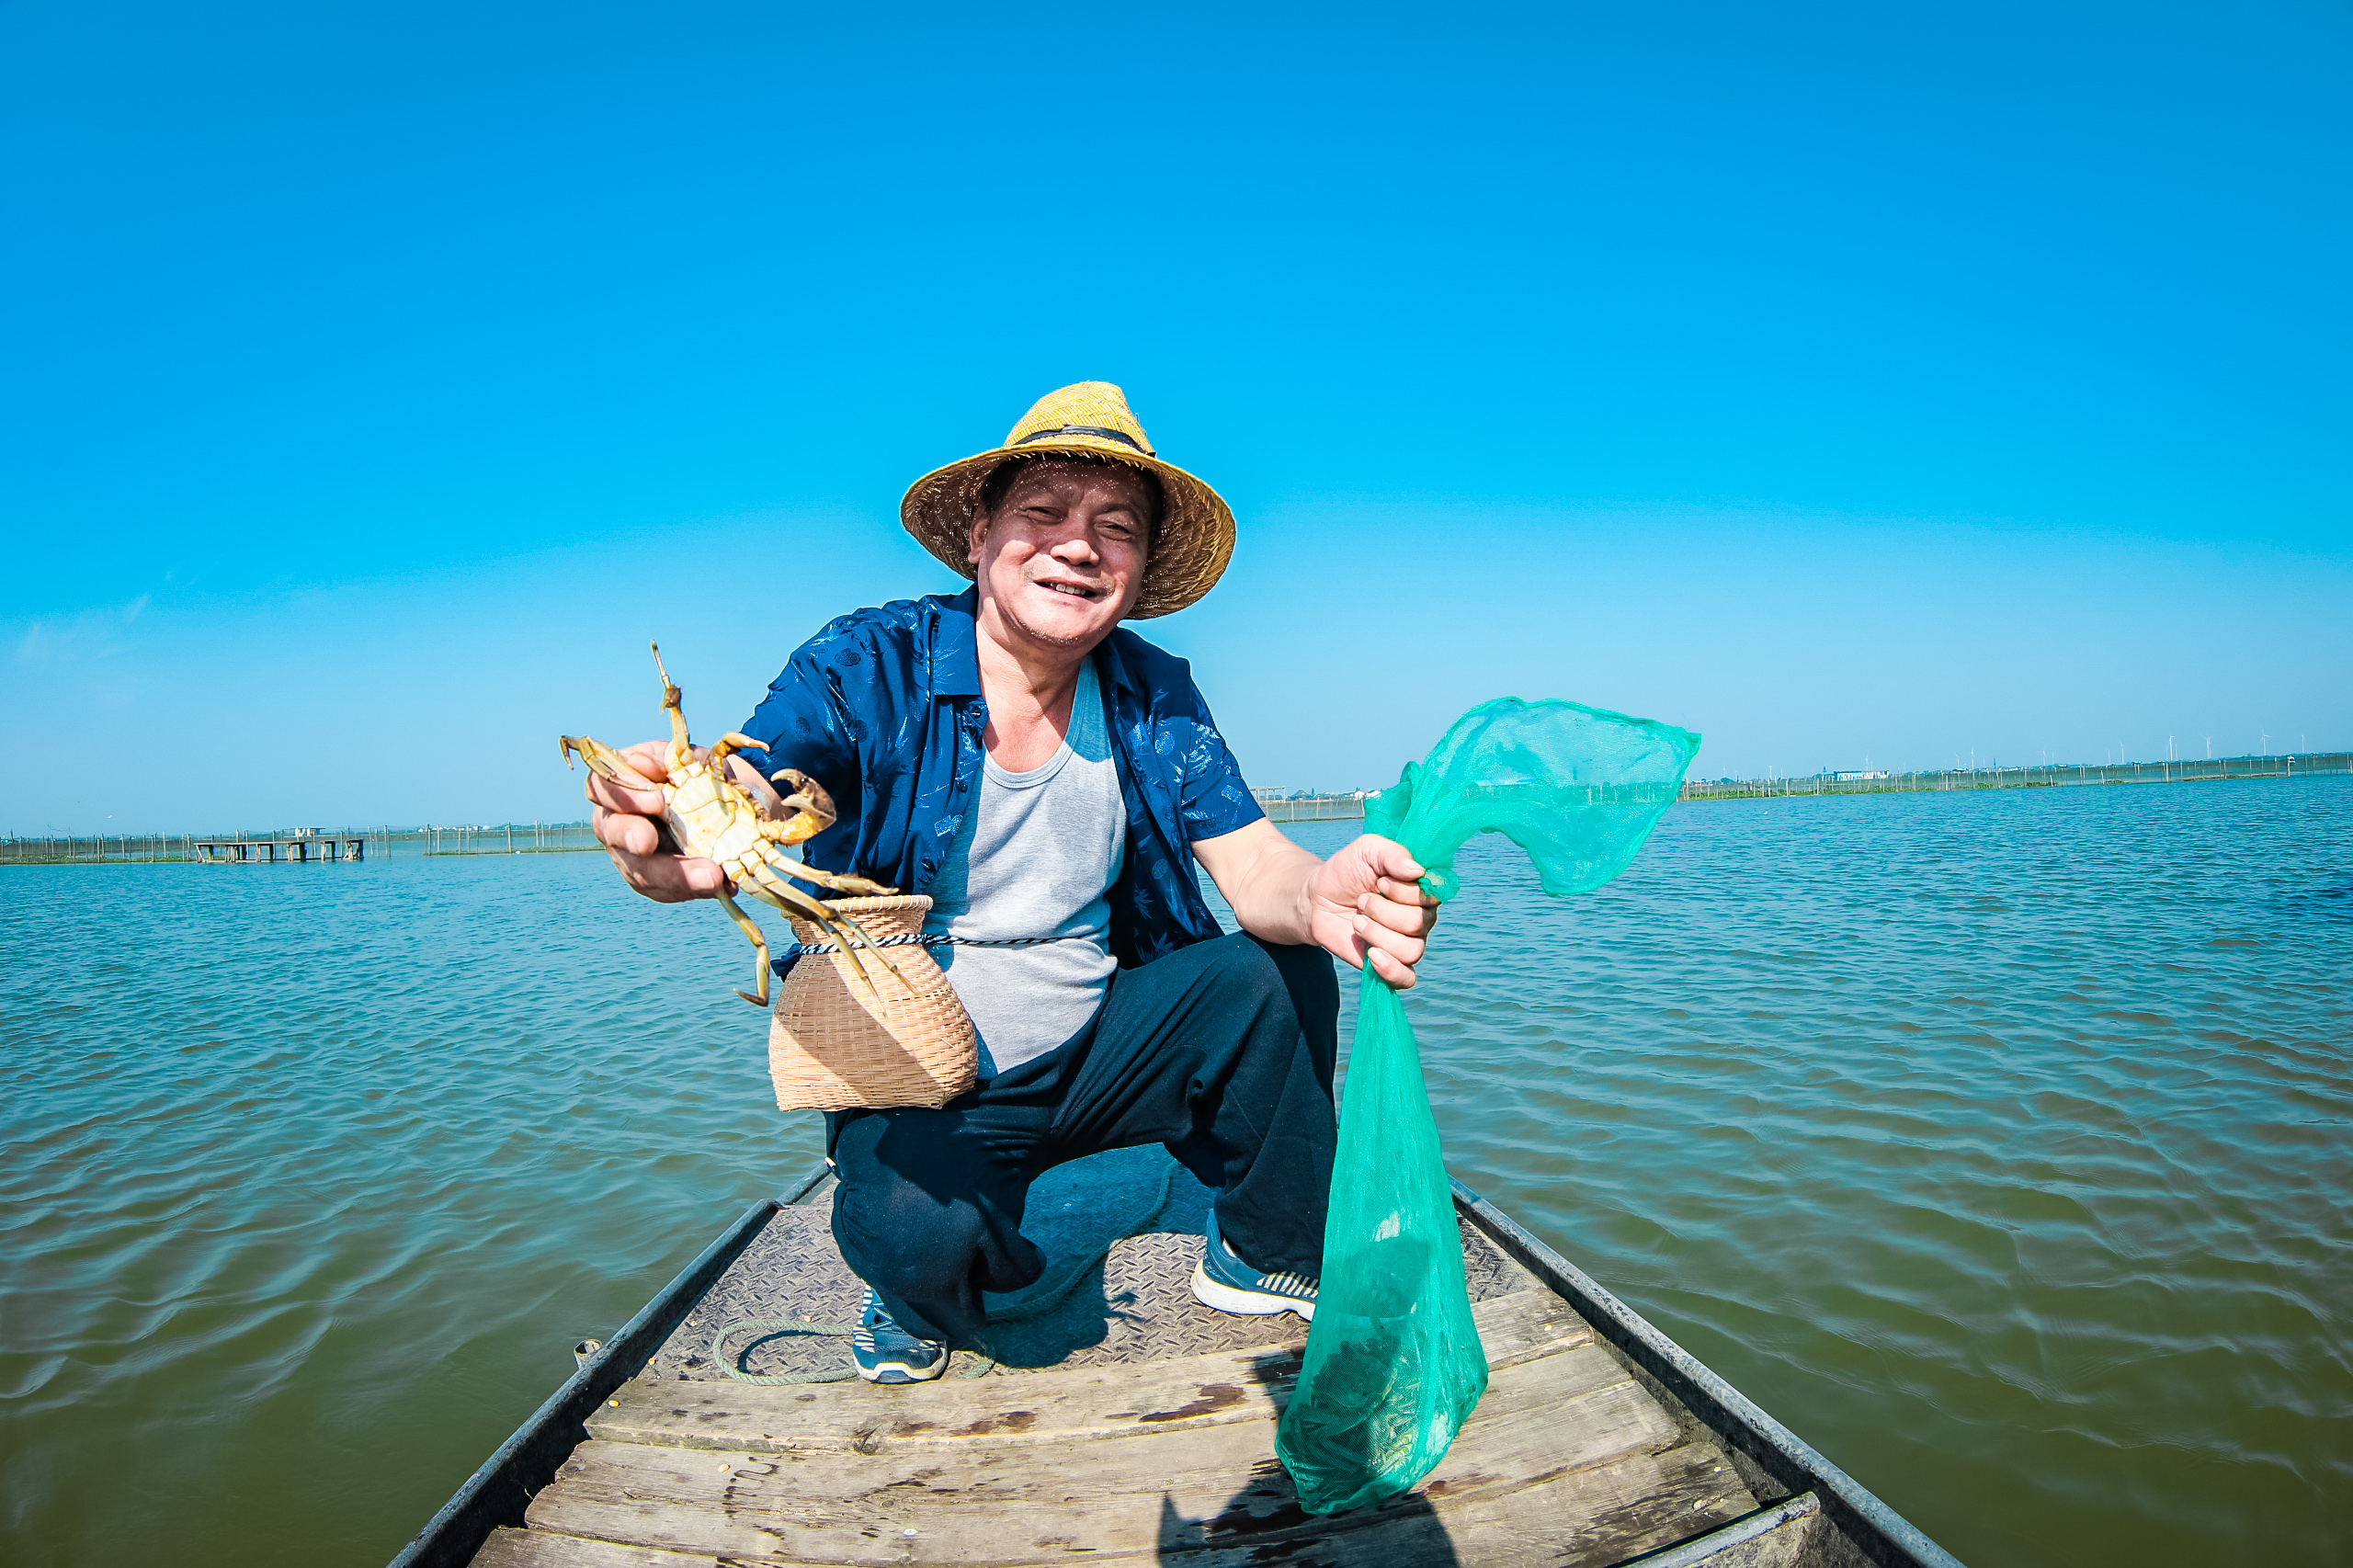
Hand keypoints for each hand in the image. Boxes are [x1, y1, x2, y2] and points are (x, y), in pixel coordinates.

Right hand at [584, 741, 779, 902]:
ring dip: (676, 875)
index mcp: (619, 784)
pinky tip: (724, 884)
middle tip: (648, 842)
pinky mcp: (655, 882)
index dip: (621, 794)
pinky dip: (697, 888)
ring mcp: (631, 856)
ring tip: (711, 876)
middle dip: (631, 837)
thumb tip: (643, 764)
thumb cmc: (700, 771)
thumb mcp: (691, 756)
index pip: (600, 786)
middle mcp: (615, 822)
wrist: (728, 803)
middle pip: (612, 832)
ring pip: (643, 871)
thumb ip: (670, 758)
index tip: (656, 798)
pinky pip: (669, 890)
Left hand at [1307, 834, 1441, 988]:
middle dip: (1382, 910)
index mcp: (1421, 890)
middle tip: (1362, 900)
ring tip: (1357, 921)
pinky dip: (1391, 969)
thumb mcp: (1367, 849)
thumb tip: (1418, 872)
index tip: (1381, 880)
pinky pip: (1406, 978)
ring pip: (1411, 950)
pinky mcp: (1390, 964)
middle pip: (1419, 923)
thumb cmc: (1346, 871)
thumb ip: (1393, 853)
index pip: (1433, 896)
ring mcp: (1407, 942)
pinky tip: (1372, 955)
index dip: (1405, 891)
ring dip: (1377, 934)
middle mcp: (1421, 918)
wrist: (1317, 899)